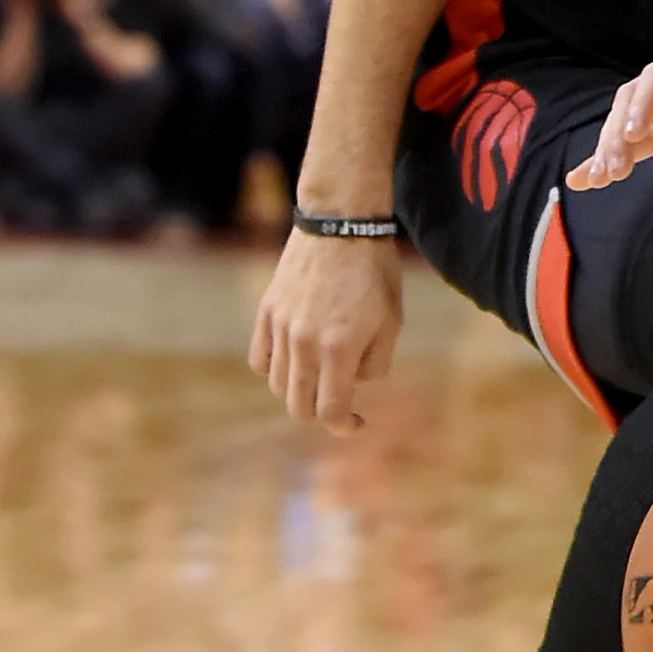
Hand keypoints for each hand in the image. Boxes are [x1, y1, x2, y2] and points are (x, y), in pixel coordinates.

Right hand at [249, 225, 404, 433]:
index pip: (329, 410)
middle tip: (340, 403)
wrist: (341, 226)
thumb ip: (374, 364)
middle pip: (298, 406)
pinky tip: (295, 361)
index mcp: (340, 348)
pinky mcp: (266, 312)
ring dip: (298, 391)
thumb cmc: (375, 273)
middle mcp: (304, 343)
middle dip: (320, 413)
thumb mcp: (392, 321)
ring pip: (277, 385)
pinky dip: (275, 369)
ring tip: (321, 377)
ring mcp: (280, 328)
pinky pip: (260, 359)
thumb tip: (353, 385)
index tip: (356, 423)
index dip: (343, 426)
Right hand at [570, 43, 652, 189]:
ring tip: (598, 180)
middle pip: (633, 102)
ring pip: (626, 126)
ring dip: (609, 150)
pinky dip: (610, 162)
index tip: (635, 133)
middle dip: (618, 132)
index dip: (644, 103)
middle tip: (613, 167)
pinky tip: (585, 181)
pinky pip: (634, 149)